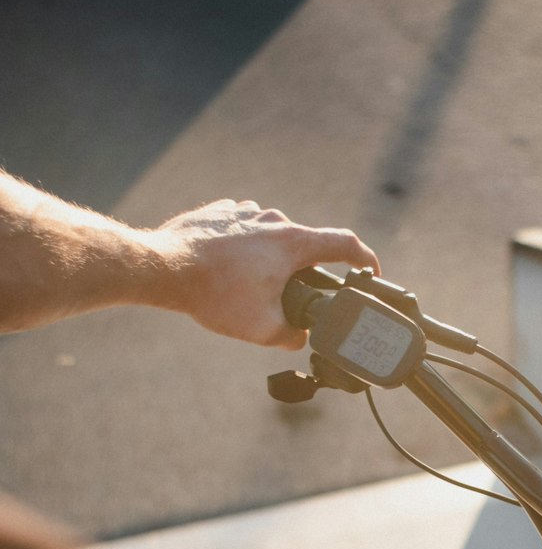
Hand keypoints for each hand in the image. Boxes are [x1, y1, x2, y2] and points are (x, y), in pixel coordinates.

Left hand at [152, 198, 379, 348]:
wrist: (164, 268)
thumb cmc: (215, 295)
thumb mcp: (263, 330)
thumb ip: (294, 336)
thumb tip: (301, 335)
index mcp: (294, 243)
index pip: (346, 244)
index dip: (366, 260)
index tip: (370, 272)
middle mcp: (274, 220)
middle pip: (306, 246)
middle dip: (303, 272)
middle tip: (291, 298)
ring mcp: (246, 212)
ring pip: (272, 238)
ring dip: (270, 261)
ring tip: (248, 288)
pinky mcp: (221, 213)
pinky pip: (244, 231)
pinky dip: (244, 250)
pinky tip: (228, 272)